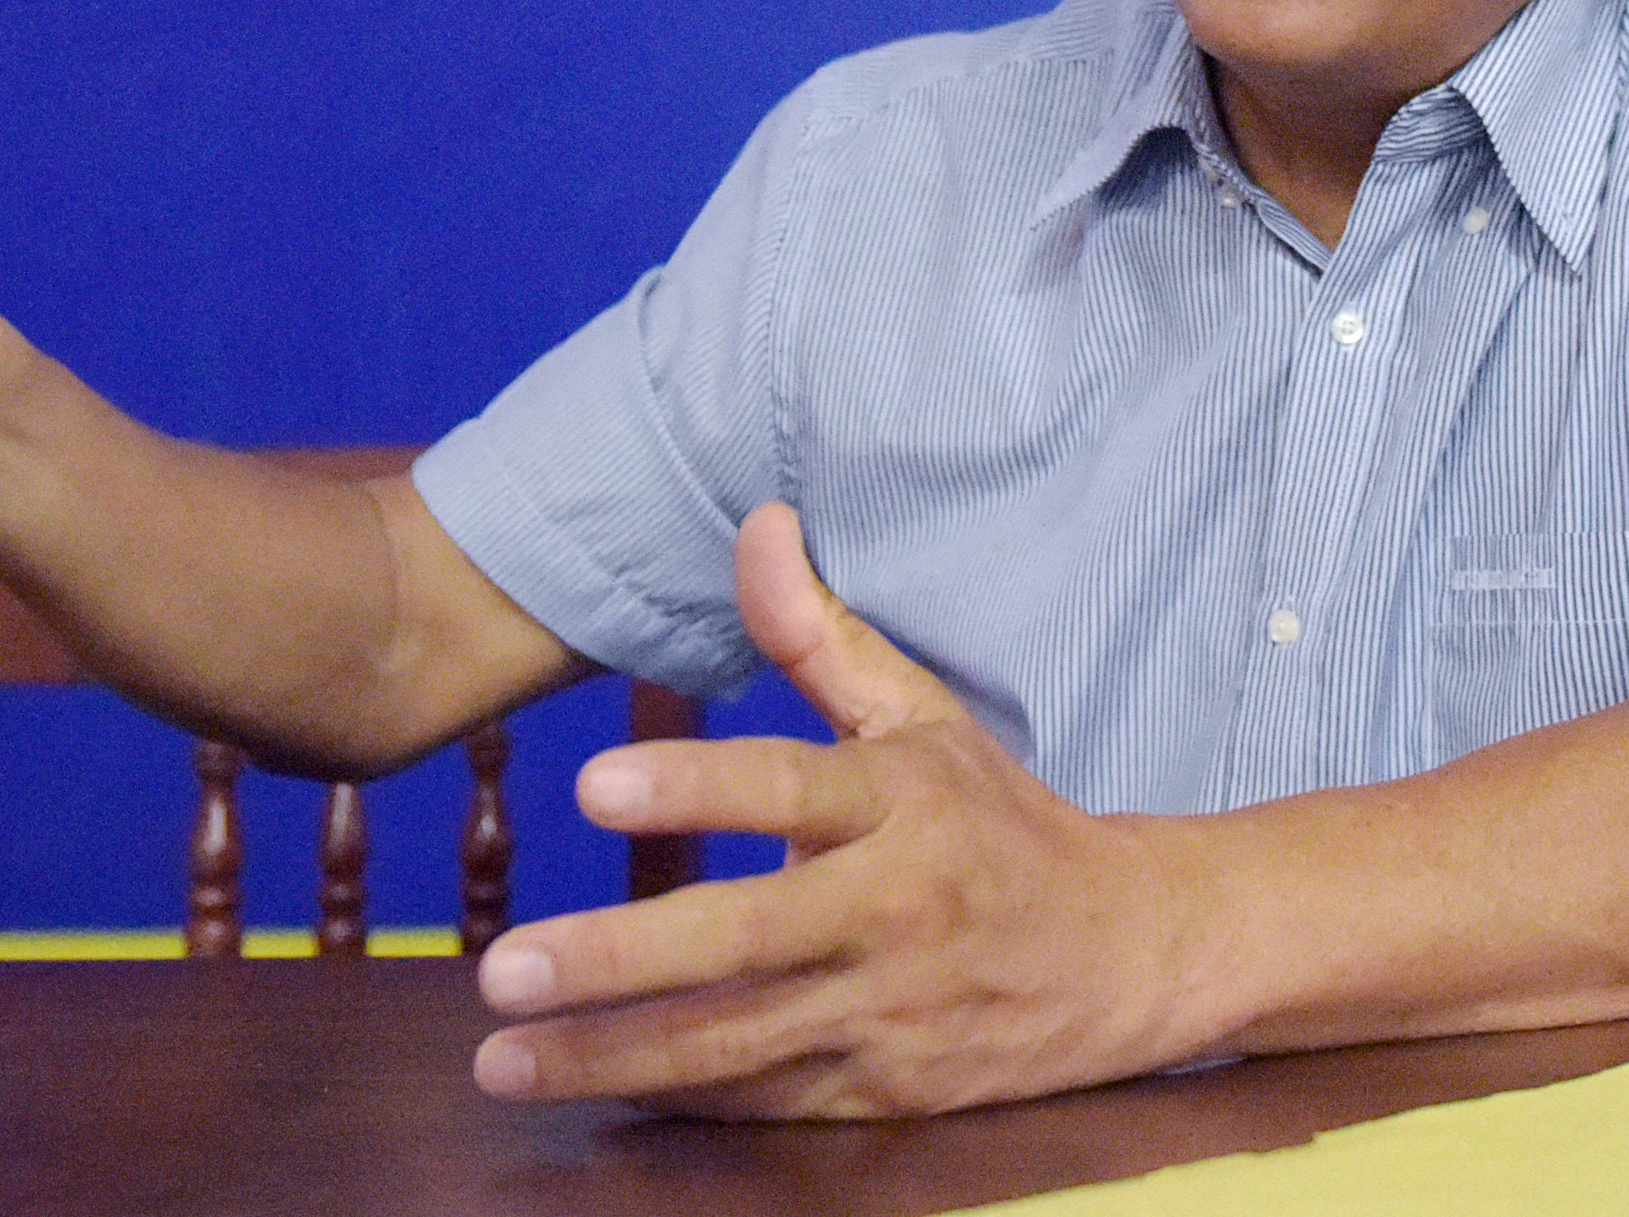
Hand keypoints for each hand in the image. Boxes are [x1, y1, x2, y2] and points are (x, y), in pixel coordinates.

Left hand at [467, 506, 1220, 1117]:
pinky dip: (682, 1106)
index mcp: (902, 803)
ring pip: (737, 1045)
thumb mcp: (923, 716)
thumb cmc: (998, 822)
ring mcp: (889, 1013)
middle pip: (744, 940)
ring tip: (500, 1059)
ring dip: (612, 1057)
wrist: (1128, 956)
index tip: (590, 786)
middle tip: (503, 966)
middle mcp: (894, 911)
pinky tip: (590, 1098)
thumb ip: (819, 635)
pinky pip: (769, 1104)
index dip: (693, 787)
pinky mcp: (887, 1094)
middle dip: (617, 960)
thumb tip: (754, 521)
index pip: (788, 787)